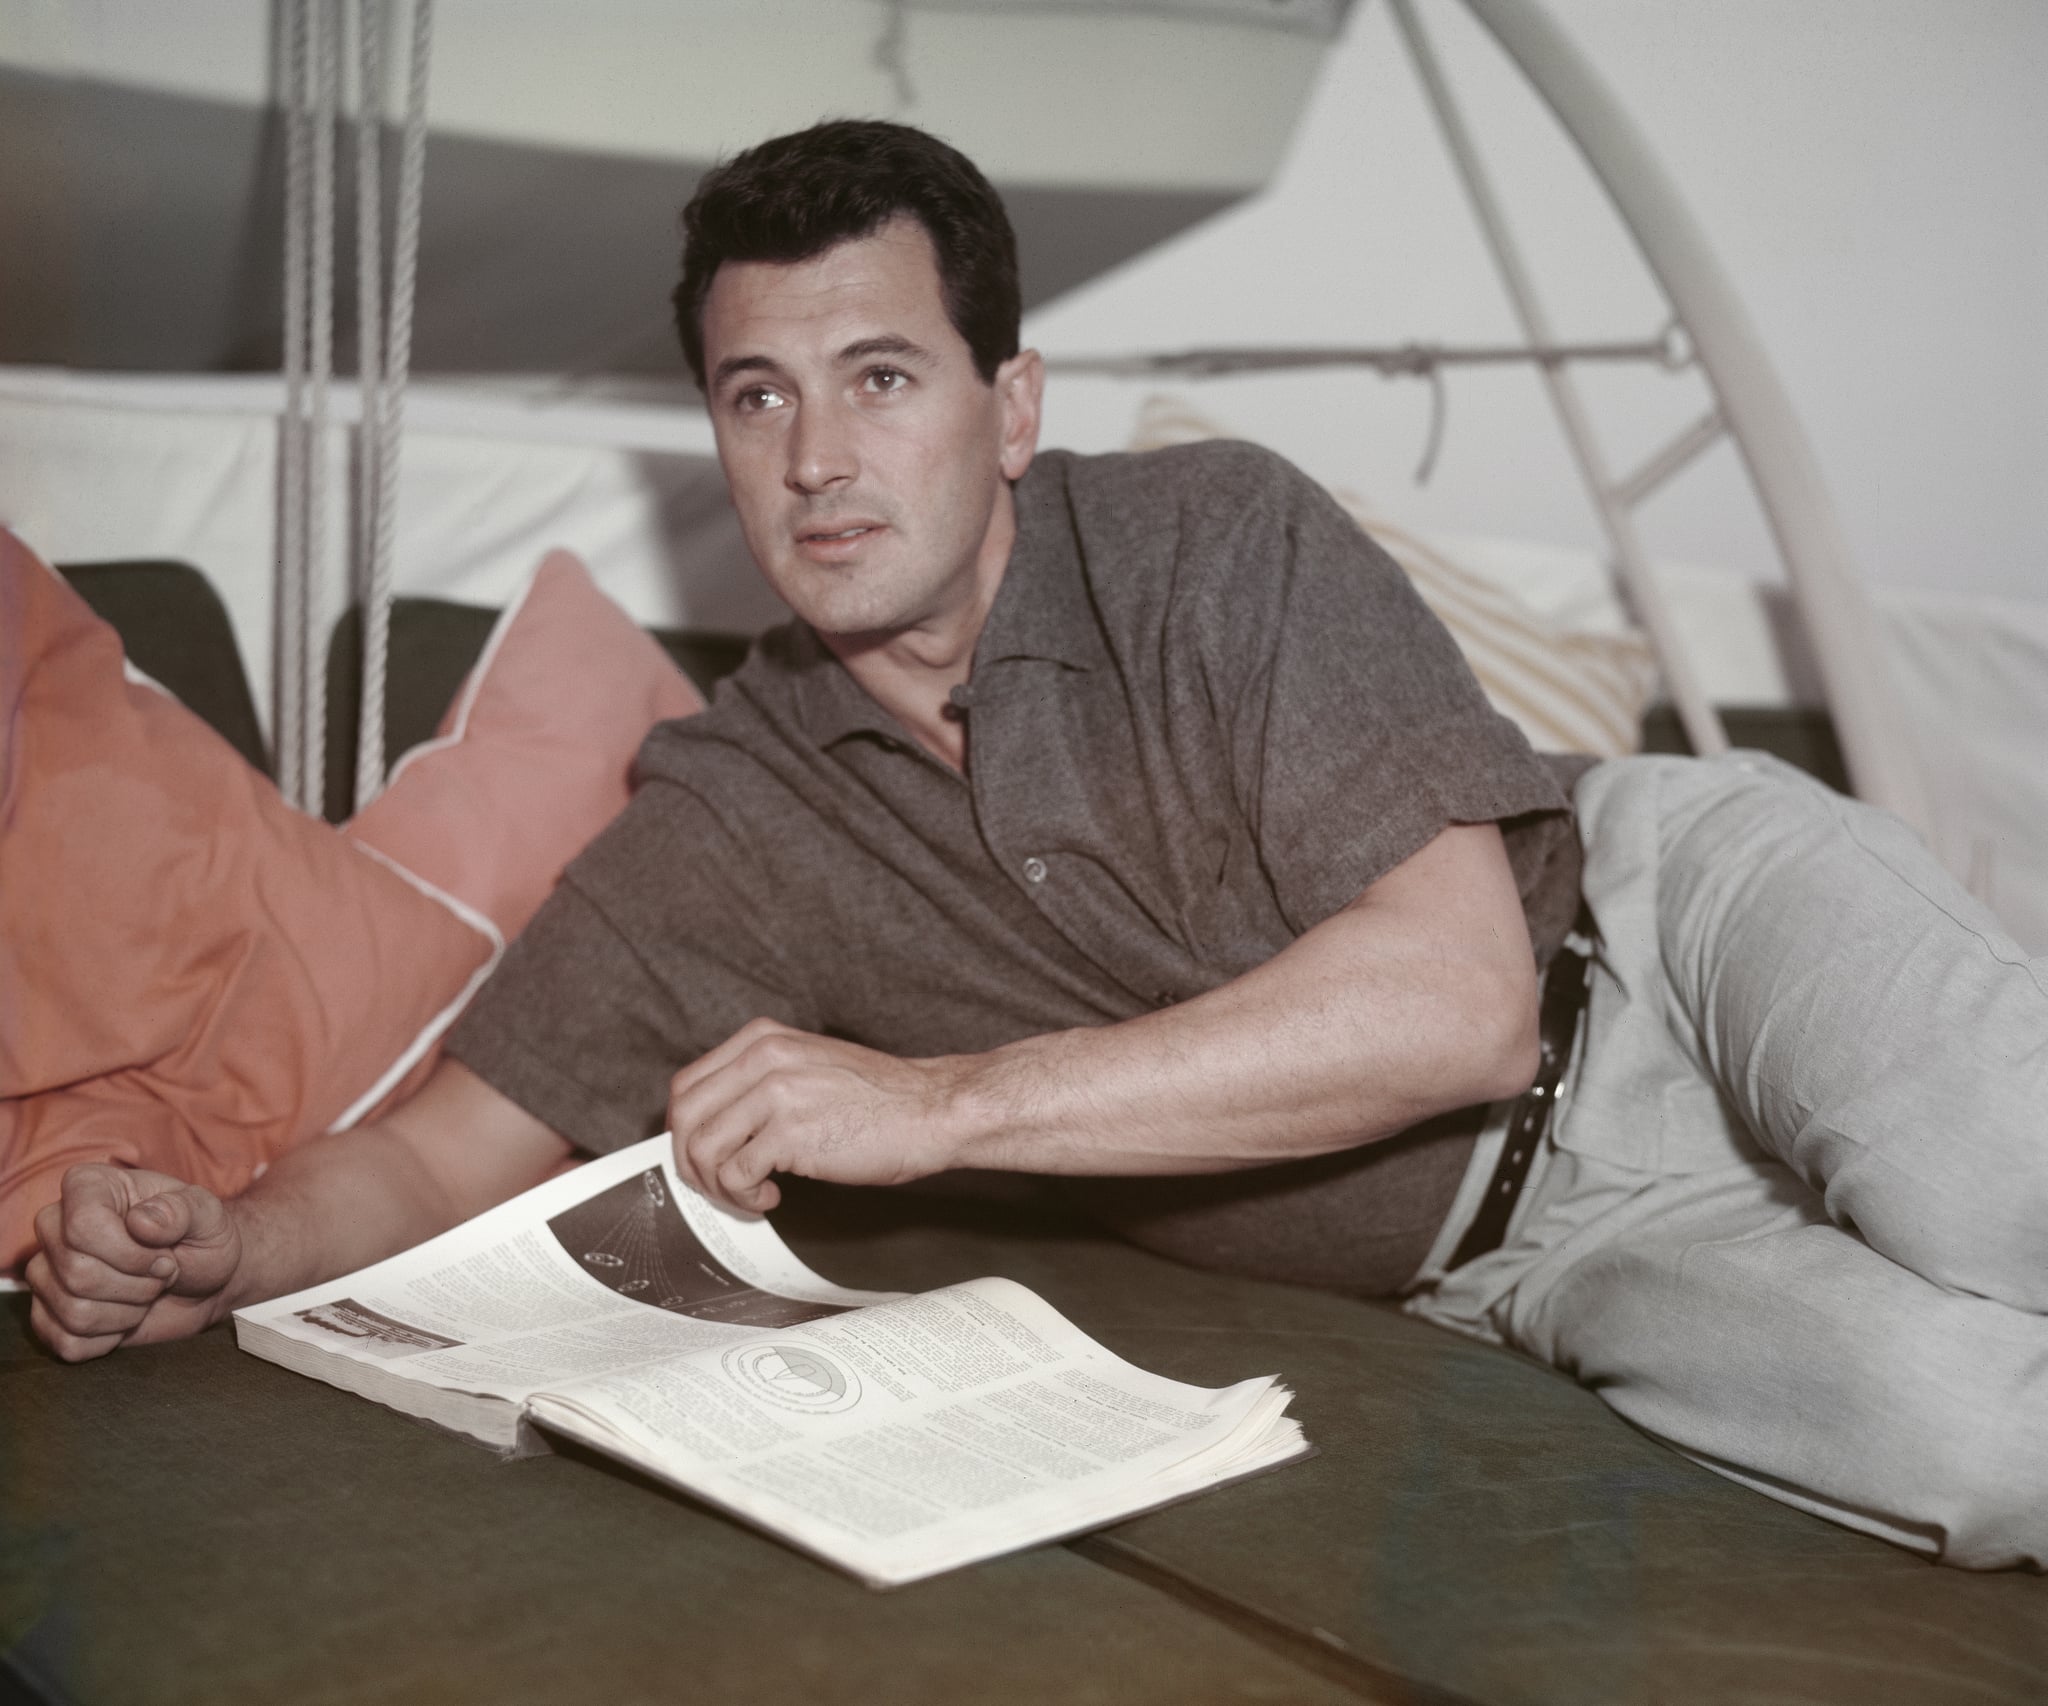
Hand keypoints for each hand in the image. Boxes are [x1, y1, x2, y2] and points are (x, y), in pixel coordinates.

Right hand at [26, 1164, 242, 1360]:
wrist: (203, 1282)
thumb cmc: (202, 1240)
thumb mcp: (207, 1216)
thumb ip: (182, 1211)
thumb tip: (141, 1223)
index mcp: (88, 1186)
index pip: (82, 1227)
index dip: (131, 1254)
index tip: (166, 1256)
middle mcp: (55, 1226)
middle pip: (77, 1273)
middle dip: (137, 1286)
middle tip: (162, 1275)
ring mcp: (46, 1272)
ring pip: (74, 1312)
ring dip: (128, 1313)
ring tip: (147, 1293)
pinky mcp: (48, 1315)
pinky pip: (67, 1342)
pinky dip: (110, 1339)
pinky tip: (127, 1317)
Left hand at [667, 1018, 977, 1214]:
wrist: (931, 1110)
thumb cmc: (878, 1099)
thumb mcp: (806, 1067)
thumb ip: (758, 1083)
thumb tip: (711, 1128)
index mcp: (761, 1039)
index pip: (687, 1086)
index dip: (686, 1132)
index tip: (707, 1158)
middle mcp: (762, 1058)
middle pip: (684, 1118)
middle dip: (692, 1164)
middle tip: (721, 1186)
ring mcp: (775, 1092)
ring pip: (702, 1150)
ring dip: (720, 1187)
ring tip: (751, 1195)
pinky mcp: (790, 1132)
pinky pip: (735, 1175)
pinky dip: (746, 1198)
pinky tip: (773, 1198)